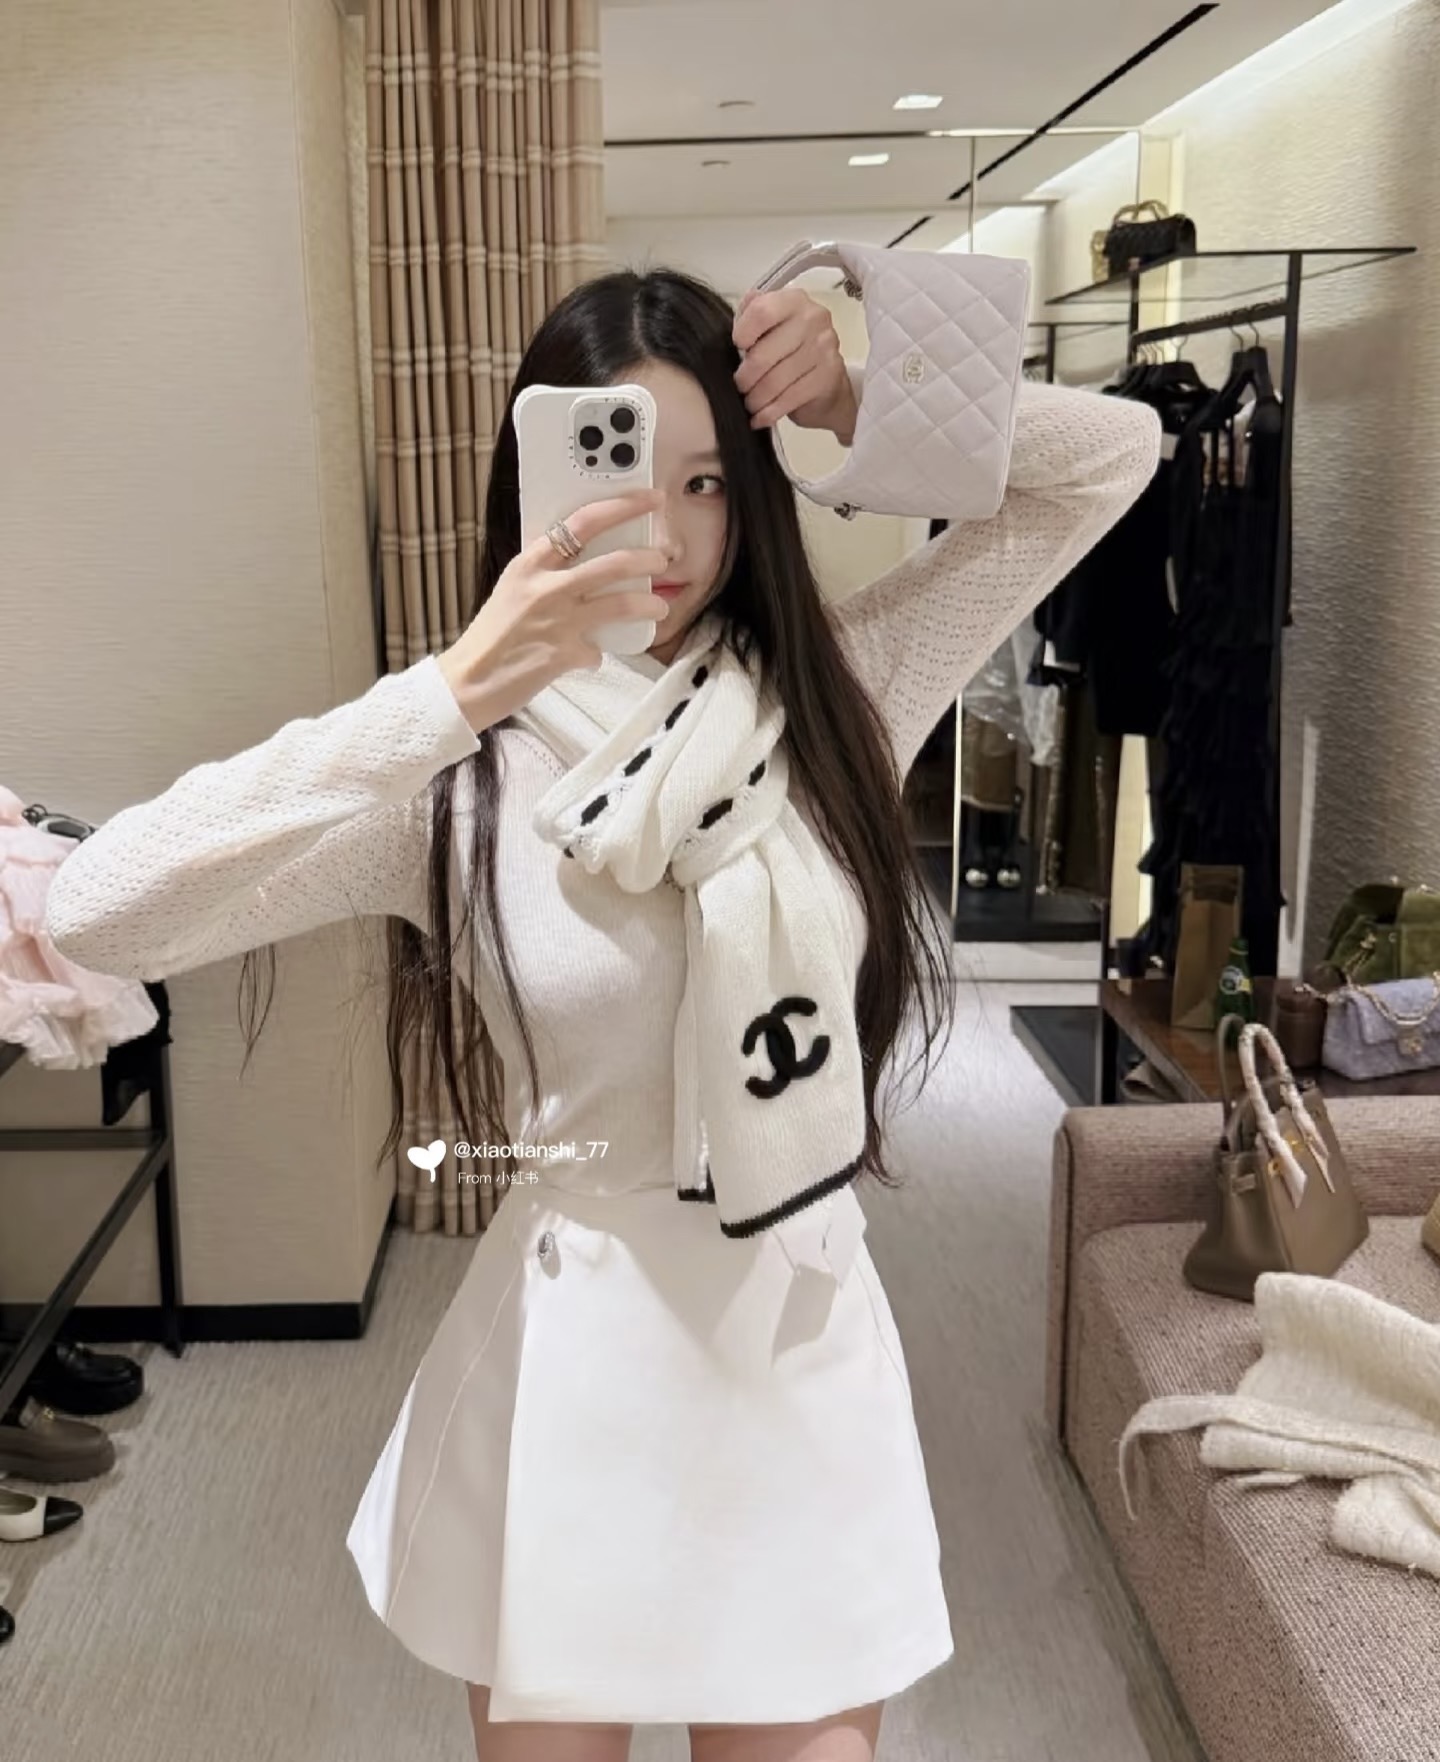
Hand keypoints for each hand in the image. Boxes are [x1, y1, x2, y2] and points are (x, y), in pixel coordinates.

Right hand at [437, 489, 676, 730]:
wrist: (467, 681)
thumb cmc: (490, 636)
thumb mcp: (513, 590)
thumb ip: (545, 574)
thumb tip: (581, 564)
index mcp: (530, 563)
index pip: (583, 521)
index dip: (623, 506)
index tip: (649, 499)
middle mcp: (546, 587)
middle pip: (613, 563)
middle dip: (647, 558)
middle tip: (661, 560)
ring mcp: (558, 621)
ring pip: (620, 603)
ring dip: (648, 604)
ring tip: (660, 607)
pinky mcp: (565, 655)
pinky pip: (598, 652)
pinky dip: (597, 655)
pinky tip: (591, 657)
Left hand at [732, 286, 856, 440]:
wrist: (828, 385)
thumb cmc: (791, 353)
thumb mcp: (771, 328)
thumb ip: (752, 317)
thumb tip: (738, 321)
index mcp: (794, 301)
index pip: (762, 310)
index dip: (743, 332)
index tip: (738, 347)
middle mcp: (813, 319)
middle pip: (763, 353)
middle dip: (744, 377)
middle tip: (740, 386)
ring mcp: (823, 348)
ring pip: (775, 381)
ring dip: (755, 398)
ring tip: (749, 403)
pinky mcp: (828, 377)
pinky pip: (788, 399)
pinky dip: (768, 413)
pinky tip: (759, 417)